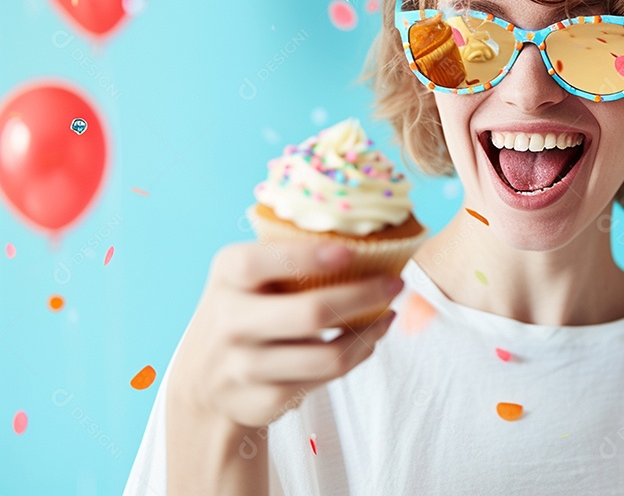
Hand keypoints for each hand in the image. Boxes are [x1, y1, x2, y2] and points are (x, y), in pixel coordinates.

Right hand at [169, 240, 403, 427]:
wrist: (204, 379)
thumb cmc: (246, 309)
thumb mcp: (249, 277)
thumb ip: (289, 258)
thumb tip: (369, 244)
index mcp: (227, 276)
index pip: (260, 263)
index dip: (307, 257)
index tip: (351, 251)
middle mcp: (229, 321)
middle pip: (310, 313)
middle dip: (364, 297)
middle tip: (397, 284)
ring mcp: (242, 367)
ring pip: (327, 356)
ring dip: (370, 334)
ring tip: (388, 315)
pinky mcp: (261, 401)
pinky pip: (325, 379)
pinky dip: (356, 356)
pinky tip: (366, 340)